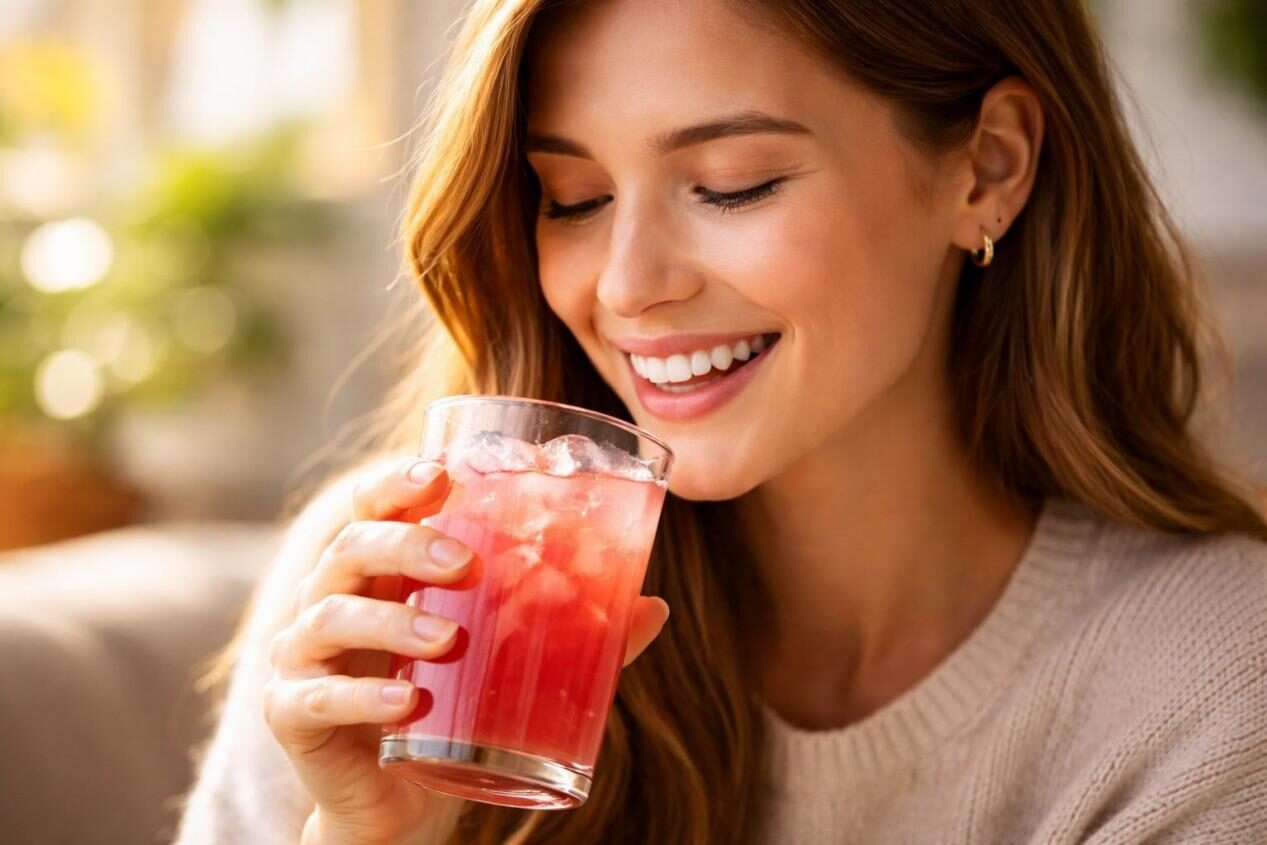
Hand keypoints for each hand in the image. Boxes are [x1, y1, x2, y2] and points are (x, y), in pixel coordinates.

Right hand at [263, 458, 669, 843]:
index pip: (372, 507)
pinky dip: (361, 699)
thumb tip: (654, 606)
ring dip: (390, 622)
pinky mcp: (291, 717)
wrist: (397, 801)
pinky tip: (408, 702)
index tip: (440, 472)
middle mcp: (328, 602)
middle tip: (461, 559)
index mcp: (378, 574)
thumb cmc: (451, 709)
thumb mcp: (509, 663)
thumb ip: (574, 634)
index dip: (396, 482)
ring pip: (329, 616)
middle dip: (403, 542)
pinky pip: (315, 699)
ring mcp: (302, 659)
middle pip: (349, 547)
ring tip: (445, 640)